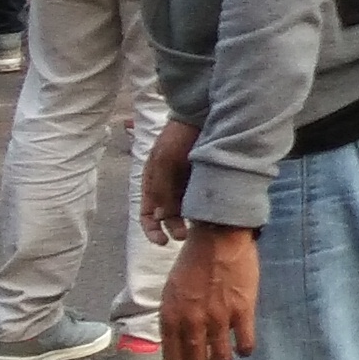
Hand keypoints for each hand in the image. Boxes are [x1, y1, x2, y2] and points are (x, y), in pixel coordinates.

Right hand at [139, 117, 197, 244]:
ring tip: (199, 227)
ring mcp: (187, 185)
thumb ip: (160, 189)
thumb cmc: (176, 138)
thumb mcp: (162, 162)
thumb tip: (161, 217)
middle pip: (169, 217)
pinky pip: (202, 201)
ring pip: (186, 211)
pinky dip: (204, 210)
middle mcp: (168, 188)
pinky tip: (211, 215)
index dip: (152, 231)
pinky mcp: (204, 181)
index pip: (147, 215)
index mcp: (151, 184)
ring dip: (190, 222)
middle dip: (174, 228)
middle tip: (185, 235)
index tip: (163, 241)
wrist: (202, 118)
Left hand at [162, 226, 260, 359]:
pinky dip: (245, 350)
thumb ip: (174, 317)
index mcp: (171, 317)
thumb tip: (179, 337)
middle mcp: (192, 322)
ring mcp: (218, 319)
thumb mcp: (171, 291)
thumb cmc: (192, 261)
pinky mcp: (242, 311)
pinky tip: (244, 345)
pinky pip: (245, 345)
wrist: (217, 239)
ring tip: (227, 356)